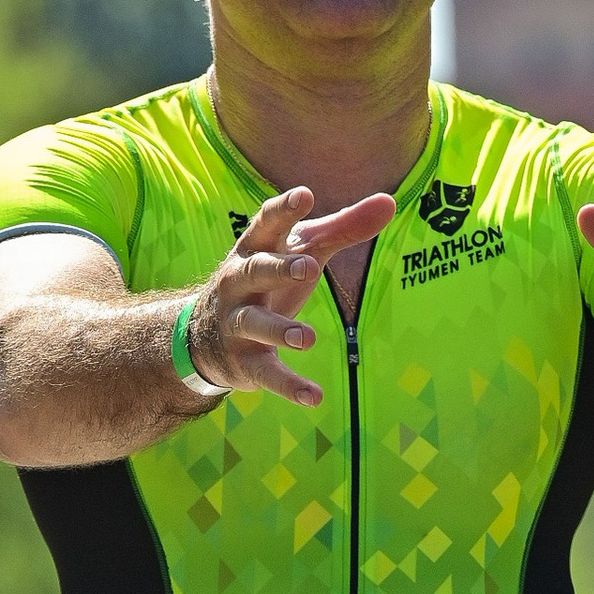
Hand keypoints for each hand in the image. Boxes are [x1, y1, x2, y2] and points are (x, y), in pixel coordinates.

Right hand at [185, 183, 395, 407]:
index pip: (266, 224)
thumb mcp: (301, 251)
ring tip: (307, 338)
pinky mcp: (245, 362)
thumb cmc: (266, 280)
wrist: (203, 337)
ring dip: (280, 330)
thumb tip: (390, 202)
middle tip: (310, 267)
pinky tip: (314, 397)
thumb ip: (344, 228)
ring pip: (255, 324)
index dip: (284, 210)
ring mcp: (238, 323)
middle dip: (279, 269)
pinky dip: (289, 386)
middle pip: (256, 271)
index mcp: (254, 248)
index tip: (304, 195)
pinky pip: (266, 374)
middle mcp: (239, 282)